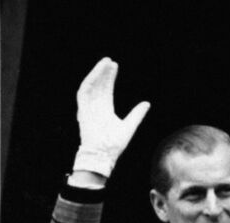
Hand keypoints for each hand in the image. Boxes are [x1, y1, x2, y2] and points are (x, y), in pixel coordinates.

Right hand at [73, 57, 150, 177]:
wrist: (103, 155)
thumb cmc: (114, 145)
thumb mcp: (129, 126)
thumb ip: (137, 114)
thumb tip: (147, 103)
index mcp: (105, 111)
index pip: (106, 90)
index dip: (110, 78)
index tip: (115, 66)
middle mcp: (95, 108)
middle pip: (99, 86)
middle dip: (104, 73)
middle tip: (110, 61)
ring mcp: (88, 109)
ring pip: (91, 86)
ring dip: (96, 74)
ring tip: (104, 63)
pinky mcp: (82, 111)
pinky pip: (84, 92)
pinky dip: (89, 81)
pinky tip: (97, 72)